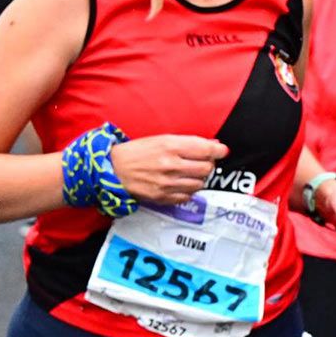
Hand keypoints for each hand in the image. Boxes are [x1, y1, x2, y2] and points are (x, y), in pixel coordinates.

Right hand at [108, 135, 228, 207]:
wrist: (114, 169)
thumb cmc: (137, 152)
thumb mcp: (161, 139)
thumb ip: (187, 143)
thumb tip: (212, 146)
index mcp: (170, 146)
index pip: (205, 149)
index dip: (218, 150)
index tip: (222, 151)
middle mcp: (171, 165)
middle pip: (206, 168)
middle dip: (207, 164)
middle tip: (201, 161)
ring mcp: (167, 183)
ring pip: (199, 183)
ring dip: (198, 178)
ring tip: (188, 173)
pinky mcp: (163, 197)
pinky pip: (188, 196)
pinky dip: (188, 190)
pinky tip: (179, 183)